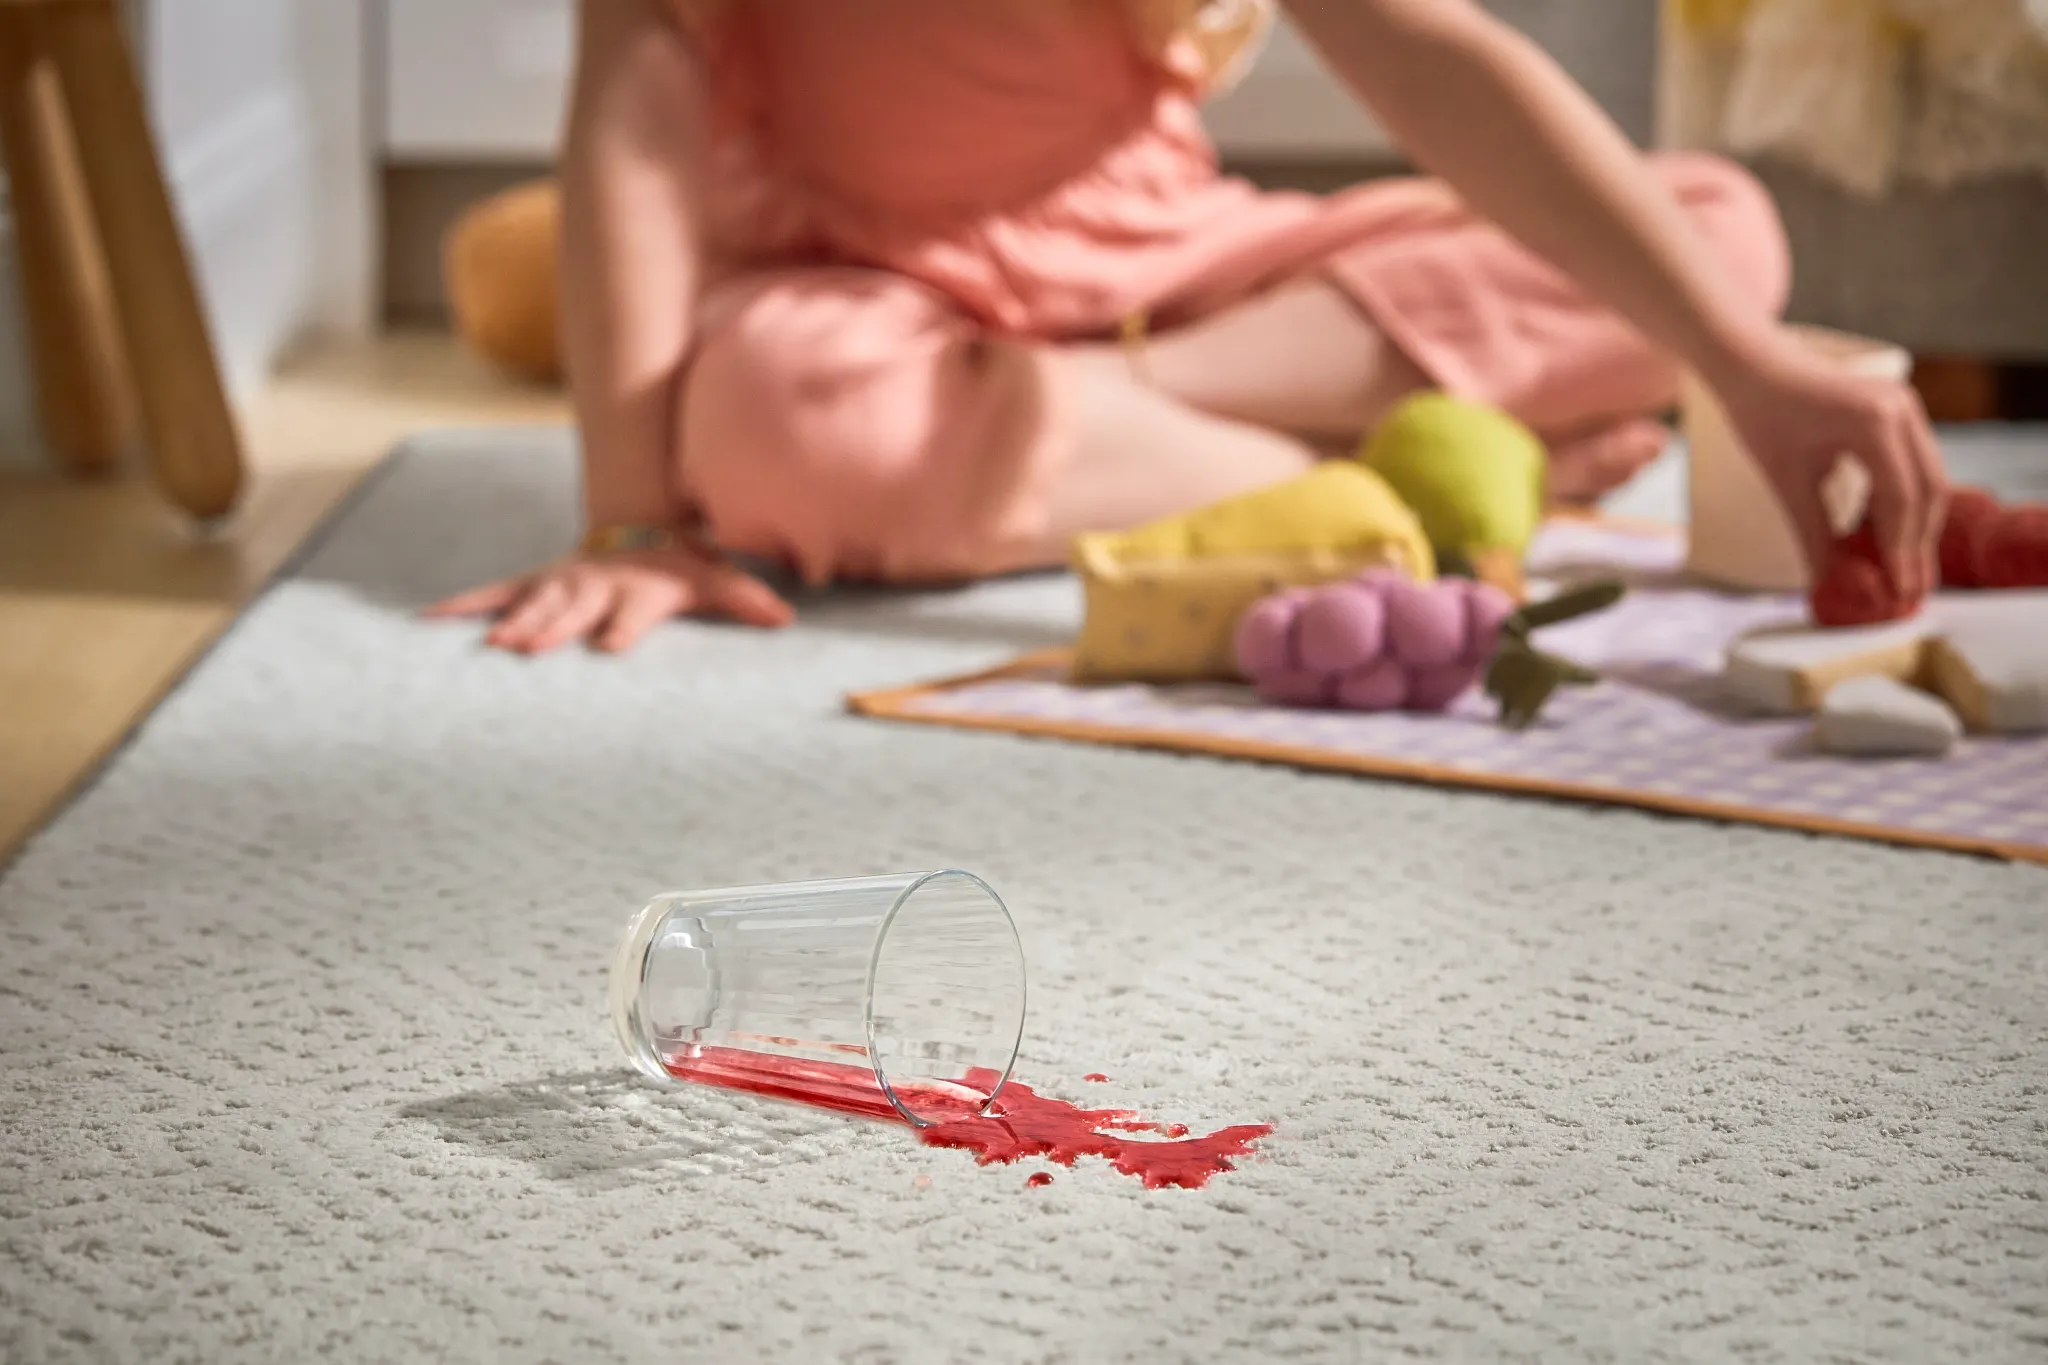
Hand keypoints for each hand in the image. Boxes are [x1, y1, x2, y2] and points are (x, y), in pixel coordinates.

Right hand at [424, 544, 793, 653]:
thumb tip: (785, 618)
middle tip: (525, 648)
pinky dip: (460, 605)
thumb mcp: (715, 578)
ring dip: (510, 622)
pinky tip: (425, 621)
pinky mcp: (533, 582)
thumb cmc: (680, 565)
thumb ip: (746, 598)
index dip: (621, 628)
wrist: (640, 524)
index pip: (629, 613)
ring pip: (530, 603)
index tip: (609, 647)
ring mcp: (558, 584)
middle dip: (550, 628)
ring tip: (487, 645)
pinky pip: (492, 592)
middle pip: (571, 610)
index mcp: (635, 591)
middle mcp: (592, 588)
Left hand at [1713, 333, 1947, 596]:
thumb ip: (1811, 533)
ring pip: (1927, 479)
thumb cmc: (1762, 415)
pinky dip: (1902, 502)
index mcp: (1874, 423)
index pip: (1900, 499)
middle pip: (1928, 490)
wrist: (1754, 366)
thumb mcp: (1786, 481)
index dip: (1902, 549)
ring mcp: (1906, 407)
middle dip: (1919, 543)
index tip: (1899, 589)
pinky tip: (1882, 535)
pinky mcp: (1900, 412)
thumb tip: (1827, 584)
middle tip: (1910, 590)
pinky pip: (1912, 465)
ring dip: (1916, 526)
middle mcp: (1902, 411)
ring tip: (1903, 570)